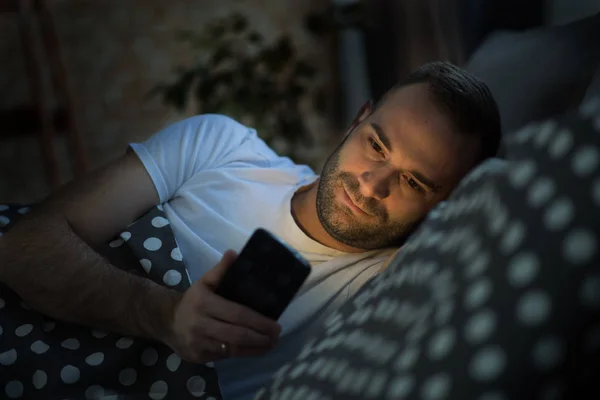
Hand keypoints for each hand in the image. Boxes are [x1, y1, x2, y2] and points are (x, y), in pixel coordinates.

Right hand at [165, 250, 281, 362]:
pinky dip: (242, 353)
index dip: (258, 321)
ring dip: (255, 348)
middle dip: (261, 337)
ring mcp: (198, 343)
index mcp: (204, 303)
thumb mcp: (204, 281)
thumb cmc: (193, 300)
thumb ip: (220, 269)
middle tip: (276, 335)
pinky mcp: (198, 357)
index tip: (276, 324)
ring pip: (232, 350)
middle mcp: (200, 324)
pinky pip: (224, 357)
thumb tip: (234, 254)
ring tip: (270, 344)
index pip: (237, 314)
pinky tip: (254, 349)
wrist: (167, 322)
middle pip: (237, 335)